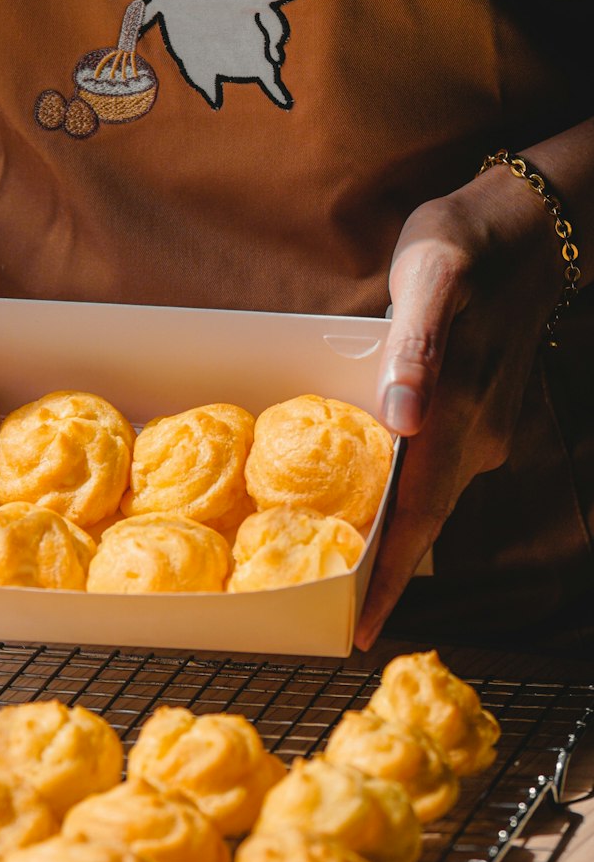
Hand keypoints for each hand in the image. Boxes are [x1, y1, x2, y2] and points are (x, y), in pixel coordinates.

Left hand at [355, 168, 564, 648]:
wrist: (527, 227)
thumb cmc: (463, 245)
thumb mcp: (430, 276)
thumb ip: (414, 345)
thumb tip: (403, 419)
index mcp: (454, 412)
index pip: (418, 516)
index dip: (390, 580)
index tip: (360, 635)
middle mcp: (473, 434)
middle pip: (424, 525)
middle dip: (385, 580)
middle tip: (334, 623)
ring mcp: (482, 429)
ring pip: (432, 504)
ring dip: (395, 546)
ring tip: (346, 583)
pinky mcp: (479, 414)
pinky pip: (439, 476)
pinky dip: (406, 505)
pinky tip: (376, 511)